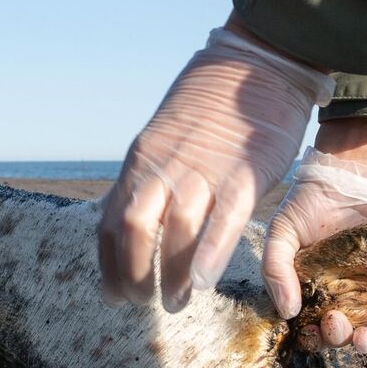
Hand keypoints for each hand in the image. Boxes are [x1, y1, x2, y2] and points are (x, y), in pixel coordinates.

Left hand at [98, 22, 332, 311]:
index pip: (110, 220)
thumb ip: (148, 176)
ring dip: (170, 276)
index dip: (108, 264)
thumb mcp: (163, 137)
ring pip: (174, 230)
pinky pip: (222, 221)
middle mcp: (164, 167)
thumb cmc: (213, 107)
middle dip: (132, 274)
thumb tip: (127, 213)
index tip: (113, 294)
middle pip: (133, 229)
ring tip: (175, 303)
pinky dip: (208, 255)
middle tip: (143, 303)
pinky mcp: (243, 173)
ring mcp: (202, 170)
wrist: (258, 63)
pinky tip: (201, 284)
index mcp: (142, 160)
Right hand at [264, 122, 366, 365]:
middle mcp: (340, 296)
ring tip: (363, 337)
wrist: (353, 173)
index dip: (310, 335)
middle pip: (339, 332)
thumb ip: (275, 269)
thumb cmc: (311, 203)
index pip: (309, 324)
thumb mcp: (281, 231)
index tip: (310, 330)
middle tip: (336, 322)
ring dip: (364, 342)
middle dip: (337, 337)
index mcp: (311, 289)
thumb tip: (288, 312)